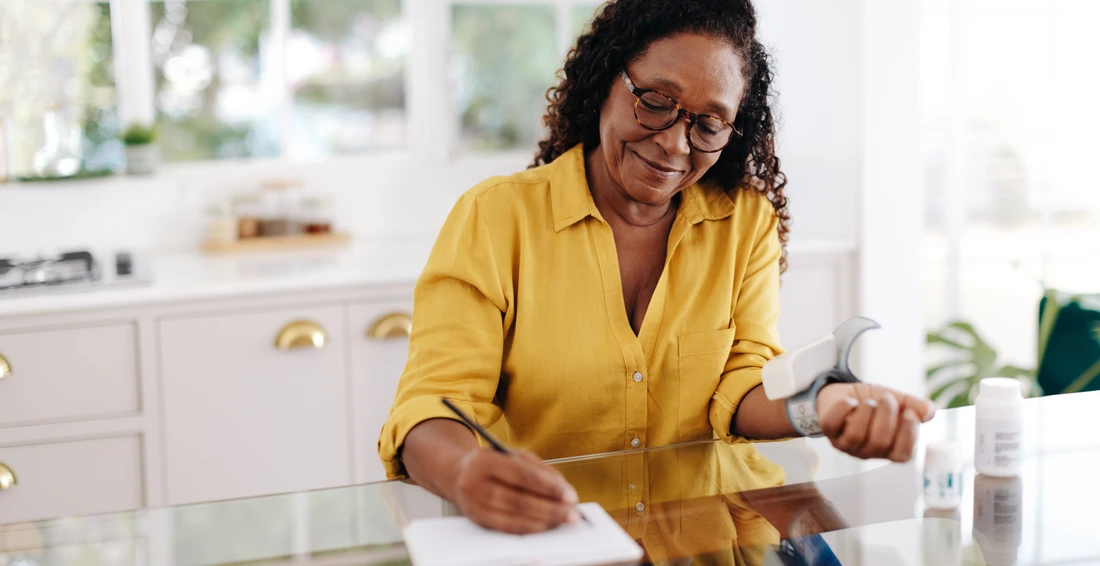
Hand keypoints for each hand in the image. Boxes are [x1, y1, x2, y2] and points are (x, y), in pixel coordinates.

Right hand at [451, 448, 580, 533]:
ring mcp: (474, 504)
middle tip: (571, 513)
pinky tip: (543, 526)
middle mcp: (475, 483)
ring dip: (542, 522)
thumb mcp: (512, 454)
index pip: (523, 476)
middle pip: (518, 501)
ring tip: (561, 521)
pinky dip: (528, 529)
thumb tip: (562, 489)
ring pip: (513, 518)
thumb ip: (538, 468)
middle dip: (550, 509)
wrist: (458, 474)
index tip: (569, 495)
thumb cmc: (492, 463)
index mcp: (485, 460)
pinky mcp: (477, 520)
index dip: (549, 487)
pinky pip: (506, 528)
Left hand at [816, 382, 935, 461]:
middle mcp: (867, 451)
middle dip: (886, 416)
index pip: (902, 455)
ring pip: (855, 434)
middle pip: (879, 442)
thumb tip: (929, 412)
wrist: (845, 393)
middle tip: (887, 399)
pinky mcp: (828, 431)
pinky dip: (844, 407)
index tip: (909, 413)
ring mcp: (846, 443)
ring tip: (869, 401)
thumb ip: (915, 406)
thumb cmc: (875, 402)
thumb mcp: (898, 401)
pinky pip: (832, 423)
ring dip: (866, 411)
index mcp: (889, 448)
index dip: (908, 434)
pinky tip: (850, 401)